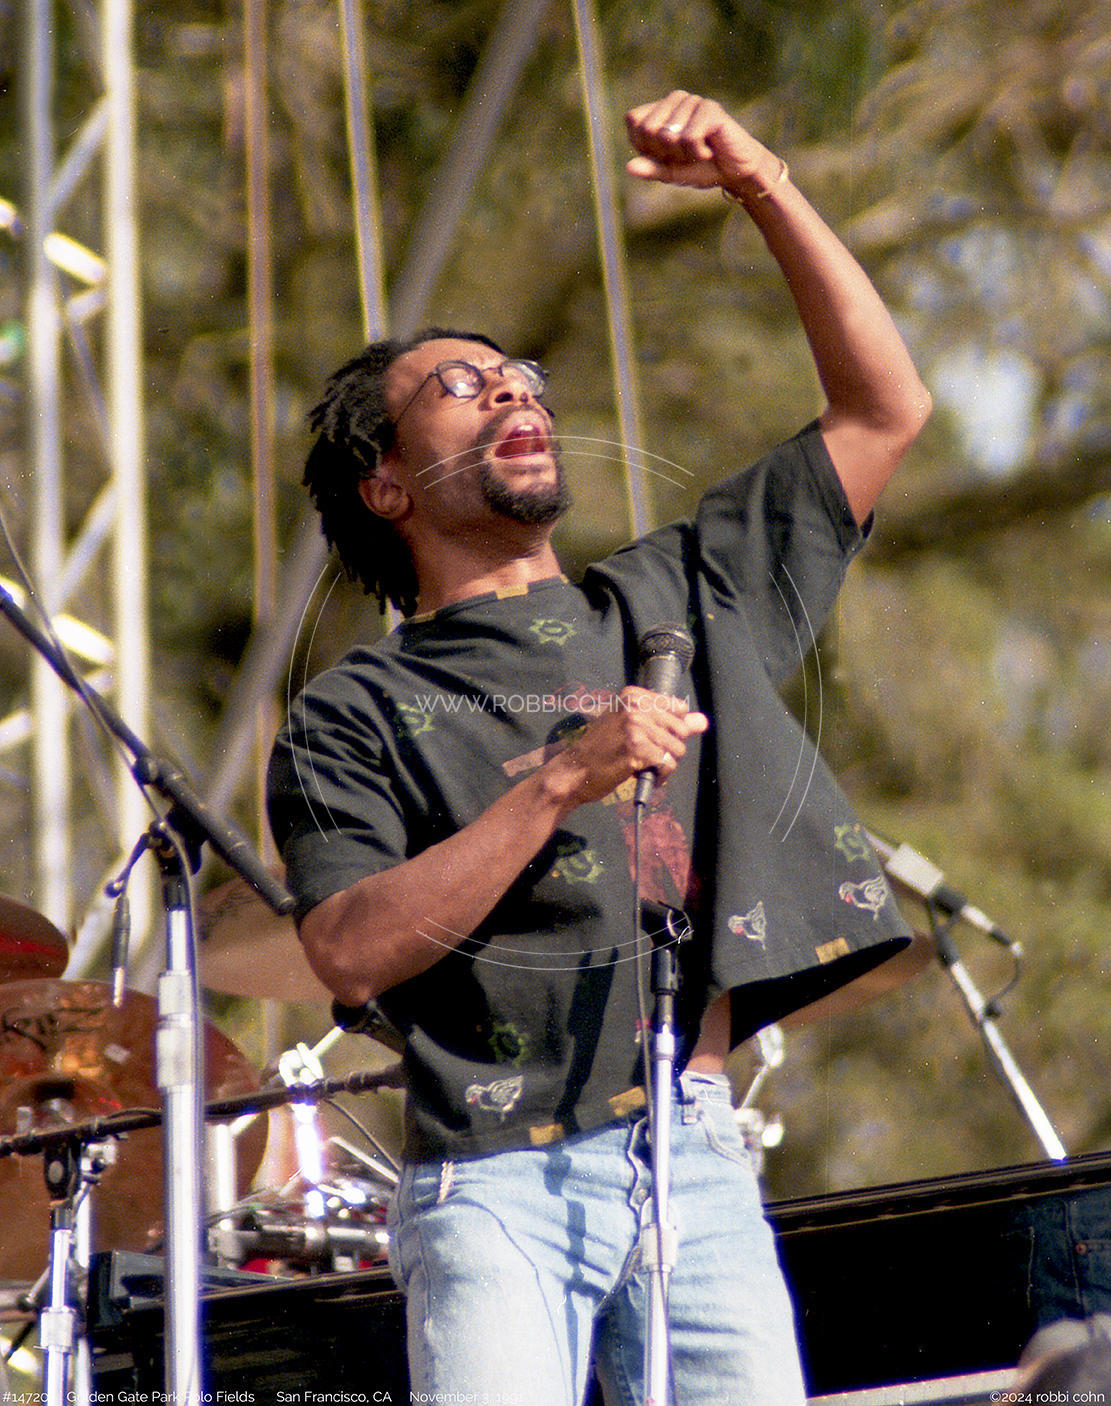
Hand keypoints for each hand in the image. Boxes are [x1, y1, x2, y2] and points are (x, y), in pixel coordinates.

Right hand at [546, 686, 709, 808]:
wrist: (575, 770)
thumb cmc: (601, 749)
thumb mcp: (632, 727)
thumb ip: (669, 722)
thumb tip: (702, 721)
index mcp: (633, 696)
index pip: (678, 708)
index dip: (671, 728)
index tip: (654, 737)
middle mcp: (635, 708)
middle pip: (681, 730)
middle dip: (668, 748)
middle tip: (645, 754)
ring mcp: (636, 728)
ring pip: (676, 749)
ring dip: (663, 763)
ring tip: (642, 764)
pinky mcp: (637, 750)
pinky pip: (667, 765)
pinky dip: (659, 775)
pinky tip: (642, 774)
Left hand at [625, 90, 782, 200]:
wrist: (735, 171)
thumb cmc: (701, 168)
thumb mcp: (670, 173)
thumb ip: (650, 168)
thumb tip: (629, 168)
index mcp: (660, 110)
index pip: (633, 121)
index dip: (645, 146)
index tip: (666, 155)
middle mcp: (675, 100)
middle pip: (648, 128)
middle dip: (665, 153)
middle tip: (685, 154)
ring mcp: (692, 101)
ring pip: (668, 134)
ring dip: (683, 155)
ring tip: (699, 151)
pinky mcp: (710, 109)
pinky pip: (689, 137)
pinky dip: (697, 153)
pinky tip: (709, 150)